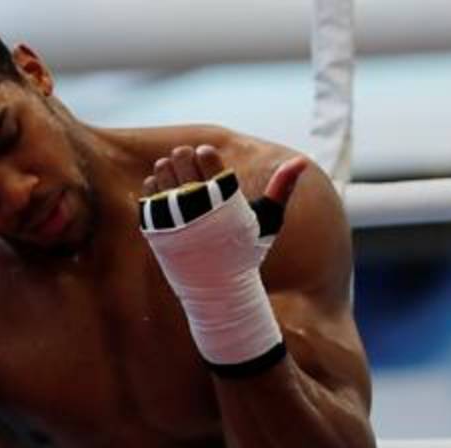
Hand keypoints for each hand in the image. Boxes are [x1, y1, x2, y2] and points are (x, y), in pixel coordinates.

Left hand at [135, 145, 309, 373]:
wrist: (218, 289)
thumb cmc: (246, 253)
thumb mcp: (268, 220)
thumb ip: (282, 187)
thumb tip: (302, 160)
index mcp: (224, 198)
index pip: (206, 155)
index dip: (206, 155)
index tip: (210, 164)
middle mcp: (197, 204)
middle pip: (181, 157)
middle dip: (186, 157)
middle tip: (192, 168)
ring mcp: (174, 215)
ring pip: (162, 170)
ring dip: (169, 169)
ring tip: (180, 181)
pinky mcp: (157, 226)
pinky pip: (148, 191)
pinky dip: (154, 186)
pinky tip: (166, 194)